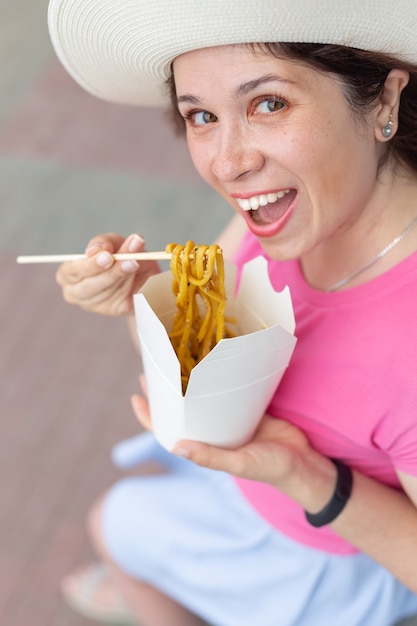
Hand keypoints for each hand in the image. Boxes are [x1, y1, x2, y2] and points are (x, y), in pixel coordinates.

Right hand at [56, 233, 159, 315]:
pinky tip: (136, 277)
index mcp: (68, 273)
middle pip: (90, 286)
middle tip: (130, 261)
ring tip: (136, 263)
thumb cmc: (118, 255)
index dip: (91, 264)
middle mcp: (75, 292)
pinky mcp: (112, 310)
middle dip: (111, 272)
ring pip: (108, 292)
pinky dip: (132, 286)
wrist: (139, 274)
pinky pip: (122, 299)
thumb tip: (103, 248)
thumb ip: (106, 242)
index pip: (72, 271)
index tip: (108, 256)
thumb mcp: (112, 243)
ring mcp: (93, 305)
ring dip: (125, 276)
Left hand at [130, 379, 334, 505]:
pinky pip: (225, 393)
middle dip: (165, 393)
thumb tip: (176, 448)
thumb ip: (211, 458)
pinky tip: (209, 363)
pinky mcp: (246, 409)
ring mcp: (229, 421)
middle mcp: (213, 433)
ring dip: (186, 383)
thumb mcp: (240, 463)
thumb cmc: (270, 467)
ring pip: (200, 400)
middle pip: (180, 411)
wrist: (304, 463)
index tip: (136, 396)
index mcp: (206, 447)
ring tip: (175, 361)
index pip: (168, 432)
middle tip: (152, 369)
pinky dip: (214, 380)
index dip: (149, 417)